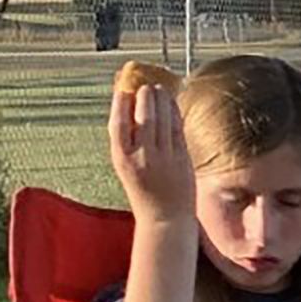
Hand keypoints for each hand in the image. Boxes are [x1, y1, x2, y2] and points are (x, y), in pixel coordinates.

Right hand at [108, 79, 194, 222]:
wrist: (164, 217)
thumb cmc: (142, 188)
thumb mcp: (125, 165)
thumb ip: (126, 140)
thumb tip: (127, 107)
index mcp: (121, 158)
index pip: (118, 123)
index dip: (120, 103)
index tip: (123, 90)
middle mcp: (142, 156)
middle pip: (143, 117)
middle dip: (145, 97)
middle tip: (146, 85)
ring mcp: (164, 157)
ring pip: (162, 120)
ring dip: (161, 100)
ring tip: (159, 88)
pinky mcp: (182, 159)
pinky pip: (177, 129)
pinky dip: (174, 113)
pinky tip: (172, 104)